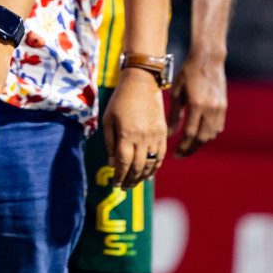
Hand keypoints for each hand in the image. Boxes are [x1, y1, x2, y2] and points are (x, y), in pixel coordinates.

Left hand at [105, 69, 166, 189]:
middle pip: (138, 167)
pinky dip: (155, 168)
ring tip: (134, 183)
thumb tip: (112, 164)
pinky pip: (161, 156)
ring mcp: (155, 137)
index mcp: (127, 134)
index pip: (123, 162)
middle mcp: (143, 138)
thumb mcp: (108, 119)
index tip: (115, 184)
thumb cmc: (120, 100)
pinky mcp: (163, 134)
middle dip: (130, 180)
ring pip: (151, 164)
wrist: (142, 84)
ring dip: (142, 177)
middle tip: (124, 187)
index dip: (119, 176)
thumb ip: (110, 143)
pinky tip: (148, 175)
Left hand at [168, 54, 226, 155]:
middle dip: (191, 148)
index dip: (183, 146)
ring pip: (212, 134)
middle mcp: (211, 109)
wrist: (208, 60)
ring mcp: (220, 108)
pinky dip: (208, 134)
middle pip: (202, 138)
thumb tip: (170, 135)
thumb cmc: (187, 73)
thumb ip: (174, 115)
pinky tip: (199, 135)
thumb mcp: (176, 92)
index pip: (190, 133)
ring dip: (200, 142)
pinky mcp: (224, 106)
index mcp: (197, 105)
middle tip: (180, 154)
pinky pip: (218, 127)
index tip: (175, 153)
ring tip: (188, 146)